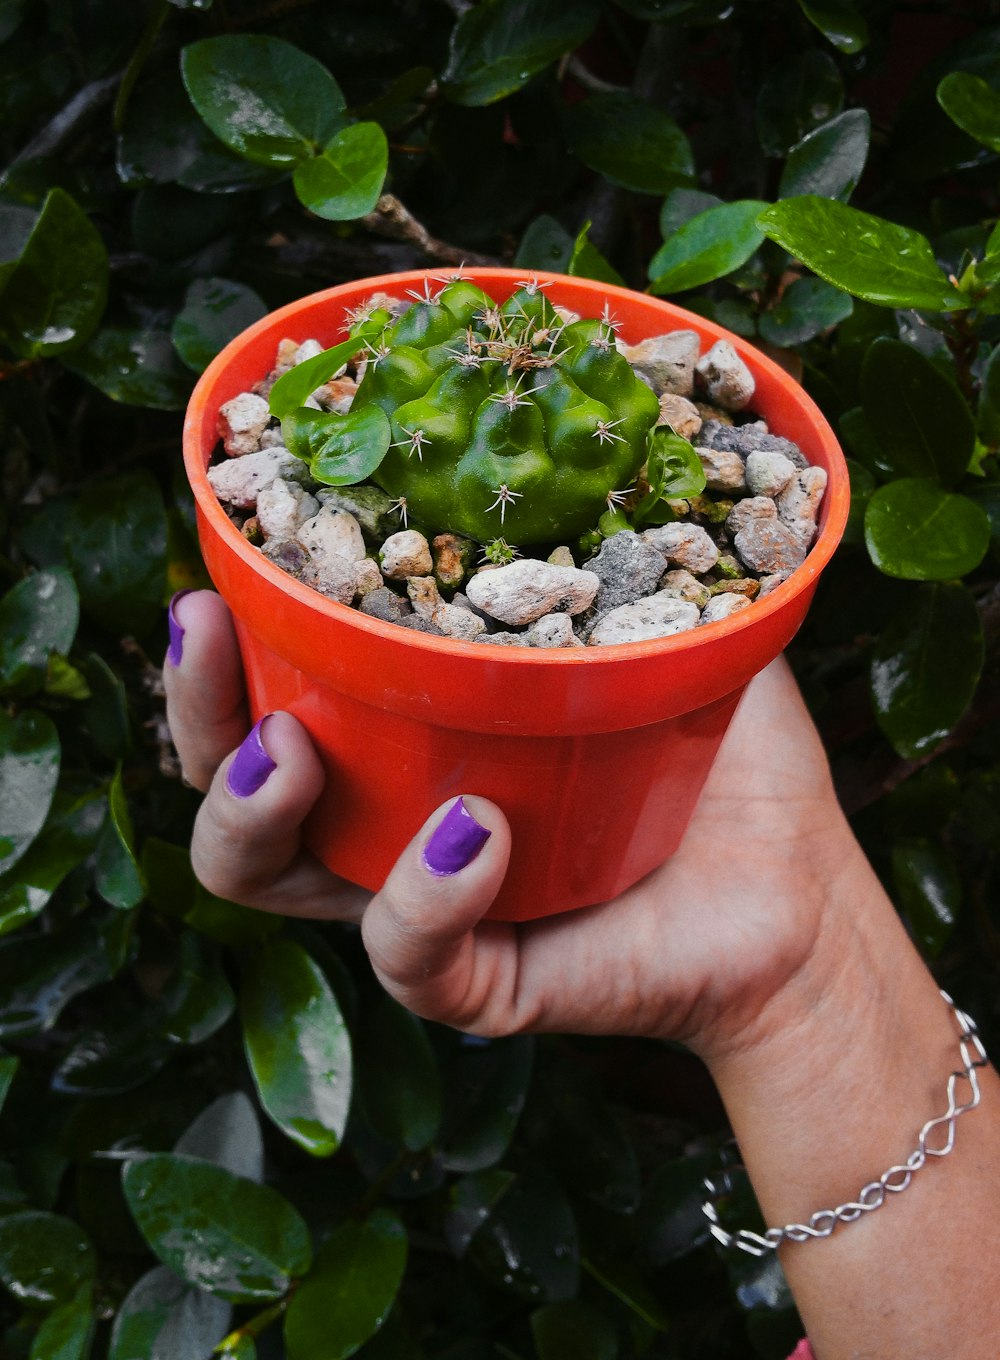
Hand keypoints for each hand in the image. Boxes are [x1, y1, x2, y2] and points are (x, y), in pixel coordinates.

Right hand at [164, 589, 869, 1066]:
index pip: (268, 681)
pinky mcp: (479, 984)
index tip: (217, 557)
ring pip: (264, 879)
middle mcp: (379, 813)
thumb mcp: (662, 612)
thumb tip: (594, 375)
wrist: (798, 887)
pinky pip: (410, 953)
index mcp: (398, 727)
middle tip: (204, 625)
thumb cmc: (716, 745)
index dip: (224, 629)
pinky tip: (475, 826)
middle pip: (224, 777)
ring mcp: (417, 902)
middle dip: (194, 706)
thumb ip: (612, 523)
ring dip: (249, 811)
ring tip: (287, 750)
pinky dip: (425, 889)